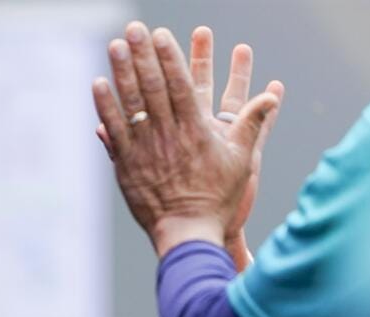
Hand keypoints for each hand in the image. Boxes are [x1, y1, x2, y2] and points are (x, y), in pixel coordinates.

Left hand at [91, 22, 280, 258]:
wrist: (187, 233)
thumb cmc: (218, 198)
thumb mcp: (242, 160)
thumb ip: (253, 124)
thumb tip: (272, 95)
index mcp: (196, 130)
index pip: (180, 84)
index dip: (169, 57)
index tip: (160, 35)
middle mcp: (168, 135)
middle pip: (152, 86)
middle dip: (142, 54)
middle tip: (132, 29)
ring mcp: (145, 149)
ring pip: (131, 103)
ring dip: (121, 72)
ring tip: (113, 46)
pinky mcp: (127, 165)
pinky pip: (114, 130)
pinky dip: (105, 107)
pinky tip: (97, 85)